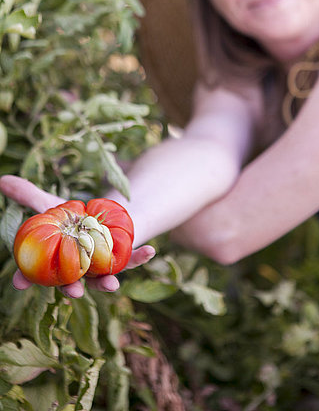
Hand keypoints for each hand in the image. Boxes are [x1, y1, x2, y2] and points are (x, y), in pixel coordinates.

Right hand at [0, 175, 154, 297]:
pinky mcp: (123, 259)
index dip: (28, 277)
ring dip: (107, 283)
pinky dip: (142, 256)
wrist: (106, 219)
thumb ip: (29, 196)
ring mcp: (101, 266)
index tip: (19, 283)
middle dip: (71, 288)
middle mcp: (79, 268)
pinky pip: (133, 260)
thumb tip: (2, 179)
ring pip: (103, 279)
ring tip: (112, 286)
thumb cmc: (75, 218)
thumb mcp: (52, 206)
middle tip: (72, 291)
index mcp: (59, 259)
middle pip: (73, 282)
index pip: (39, 272)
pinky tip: (151, 251)